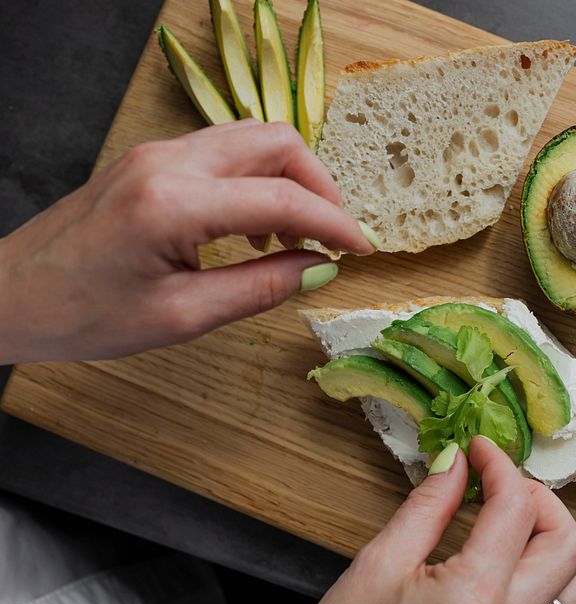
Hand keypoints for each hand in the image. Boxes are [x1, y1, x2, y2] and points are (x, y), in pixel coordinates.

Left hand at [0, 120, 374, 363]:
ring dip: (290, 180)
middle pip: (276, 142)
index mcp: (174, 204)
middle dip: (319, 187)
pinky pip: (225, 153)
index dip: (334, 224)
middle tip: (334, 238)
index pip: (282, 199)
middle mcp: (168, 161)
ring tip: (297, 239)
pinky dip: (258, 180)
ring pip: (253, 139)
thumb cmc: (82, 315)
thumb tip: (320, 271)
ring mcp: (156, 153)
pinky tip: (256, 230)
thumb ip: (261, 288)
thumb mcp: (181, 316)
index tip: (363, 251)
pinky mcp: (150, 159)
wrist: (9, 295)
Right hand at [285, 437, 575, 603]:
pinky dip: (545, 581)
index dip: (499, 465)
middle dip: (539, 498)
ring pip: (574, 584)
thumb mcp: (377, 566)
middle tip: (498, 483)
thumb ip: (427, 507)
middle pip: (569, 543)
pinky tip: (508, 568)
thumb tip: (455, 463)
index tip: (478, 450)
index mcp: (474, 598)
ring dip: (550, 543)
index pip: (516, 508)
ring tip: (507, 524)